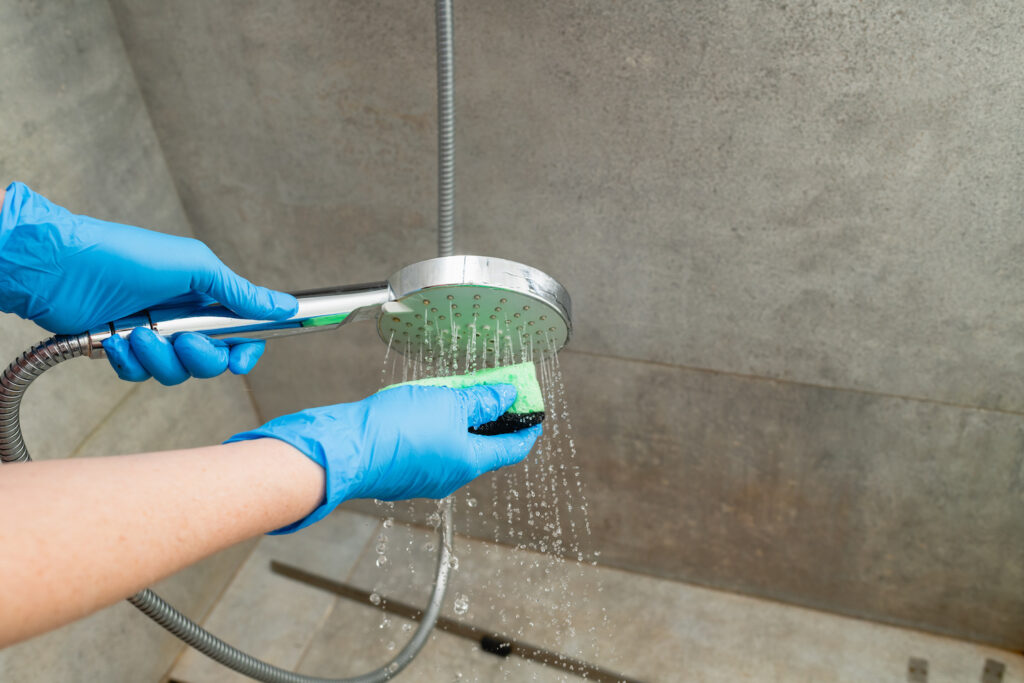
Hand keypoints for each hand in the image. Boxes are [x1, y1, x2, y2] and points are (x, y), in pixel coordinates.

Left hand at [0, 182, 296, 383]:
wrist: (59, 268)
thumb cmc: (125, 256)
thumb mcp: (194, 267)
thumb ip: (240, 292)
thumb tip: (285, 306)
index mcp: (205, 296)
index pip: (241, 333)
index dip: (244, 351)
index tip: (239, 360)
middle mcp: (182, 318)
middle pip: (211, 361)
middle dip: (197, 356)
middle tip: (180, 339)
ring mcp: (153, 335)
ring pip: (175, 372)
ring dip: (158, 358)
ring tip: (136, 333)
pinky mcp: (123, 350)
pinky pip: (139, 375)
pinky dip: (129, 362)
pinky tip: (115, 340)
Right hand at [227, 384, 542, 532]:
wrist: (344, 449)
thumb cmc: (394, 429)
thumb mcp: (447, 403)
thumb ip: (480, 400)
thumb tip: (506, 397)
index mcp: (469, 464)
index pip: (513, 449)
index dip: (527, 429)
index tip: (534, 414)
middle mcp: (450, 476)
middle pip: (483, 447)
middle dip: (491, 419)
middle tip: (494, 392)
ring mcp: (424, 477)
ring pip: (455, 447)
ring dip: (462, 421)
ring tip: (458, 393)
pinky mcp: (402, 472)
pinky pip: (430, 448)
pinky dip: (438, 429)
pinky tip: (427, 408)